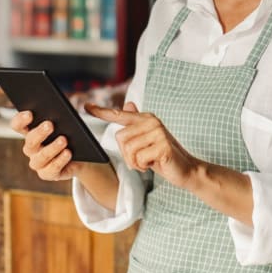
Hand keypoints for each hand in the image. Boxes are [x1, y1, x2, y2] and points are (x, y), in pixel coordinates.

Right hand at [9, 110, 83, 180]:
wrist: (84, 155)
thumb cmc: (73, 134)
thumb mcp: (70, 122)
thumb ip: (69, 114)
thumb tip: (86, 105)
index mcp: (31, 132)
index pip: (18, 125)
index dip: (20, 120)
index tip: (30, 113)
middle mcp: (31, 148)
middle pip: (29, 142)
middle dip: (39, 133)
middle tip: (50, 124)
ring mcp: (38, 163)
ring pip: (39, 157)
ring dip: (51, 148)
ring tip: (64, 139)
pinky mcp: (48, 174)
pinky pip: (51, 170)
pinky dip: (60, 161)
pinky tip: (68, 153)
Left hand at [85, 102, 201, 189]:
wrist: (185, 169)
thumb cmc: (162, 155)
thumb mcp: (146, 140)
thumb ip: (136, 124)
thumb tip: (128, 103)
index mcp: (146, 118)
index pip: (119, 114)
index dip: (101, 111)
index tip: (86, 106)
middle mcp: (151, 122)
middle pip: (120, 138)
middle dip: (127, 154)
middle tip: (142, 158)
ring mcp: (158, 133)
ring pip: (128, 150)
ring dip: (135, 162)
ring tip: (148, 161)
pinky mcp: (162, 146)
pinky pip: (139, 159)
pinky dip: (143, 166)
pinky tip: (154, 164)